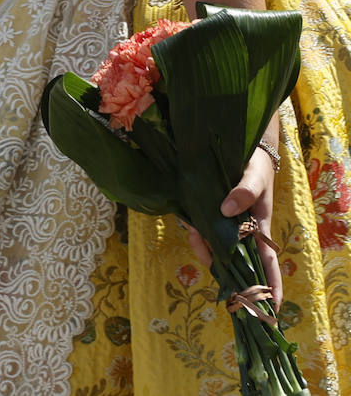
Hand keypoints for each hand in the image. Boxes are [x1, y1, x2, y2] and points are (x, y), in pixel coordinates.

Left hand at [185, 146, 281, 307]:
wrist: (243, 150)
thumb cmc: (257, 167)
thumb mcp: (254, 177)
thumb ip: (244, 192)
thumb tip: (225, 211)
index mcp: (260, 229)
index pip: (268, 264)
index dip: (270, 287)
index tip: (272, 310)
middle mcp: (244, 233)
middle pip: (235, 262)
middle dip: (220, 267)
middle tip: (201, 244)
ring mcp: (228, 227)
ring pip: (216, 250)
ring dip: (204, 247)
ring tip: (193, 230)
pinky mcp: (213, 217)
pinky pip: (205, 232)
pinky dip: (196, 232)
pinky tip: (188, 221)